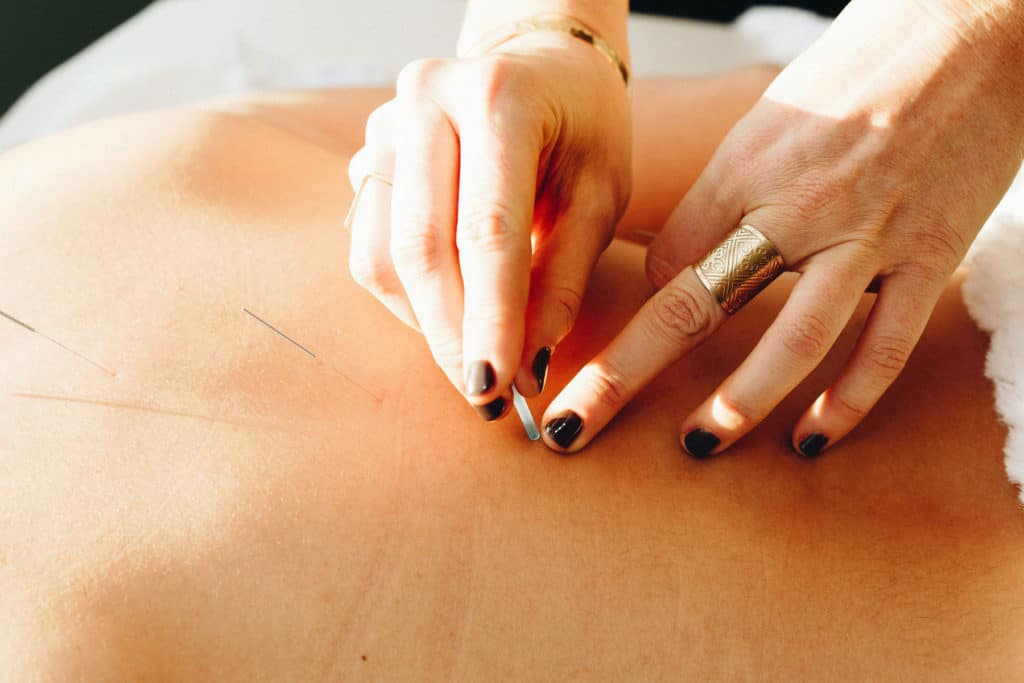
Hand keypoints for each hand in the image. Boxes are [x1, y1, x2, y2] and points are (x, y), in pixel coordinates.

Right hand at [346, 26, 630, 419]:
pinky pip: (369, 246)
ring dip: (424, 321)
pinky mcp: (365, 154)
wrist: (536, 63)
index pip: (487, 229)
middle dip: (450, 335)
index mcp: (498, 97)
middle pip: (421, 247)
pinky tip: (449, 310)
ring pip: (381, 253)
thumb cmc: (582, 125)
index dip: (490, 318)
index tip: (497, 386)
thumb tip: (527, 364)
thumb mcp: (601, 193)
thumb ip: (565, 277)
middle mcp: (425, 101)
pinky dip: (407, 295)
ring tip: (472, 355)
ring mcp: (383, 124)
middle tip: (483, 394)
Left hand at [540, 0, 1023, 455]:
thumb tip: (674, 272)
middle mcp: (795, 205)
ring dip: (737, 405)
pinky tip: (811, 439)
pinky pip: (883, 345)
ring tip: (696, 447)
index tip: (593, 358)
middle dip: (622, 374)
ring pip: (792, 341)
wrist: (977, 26)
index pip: (663, 263)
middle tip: (568, 427)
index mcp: (744, 168)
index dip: (623, 319)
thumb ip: (720, 198)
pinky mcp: (928, 253)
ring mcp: (865, 234)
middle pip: (692, 305)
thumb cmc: (860, 71)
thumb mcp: (767, 121)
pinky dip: (847, 402)